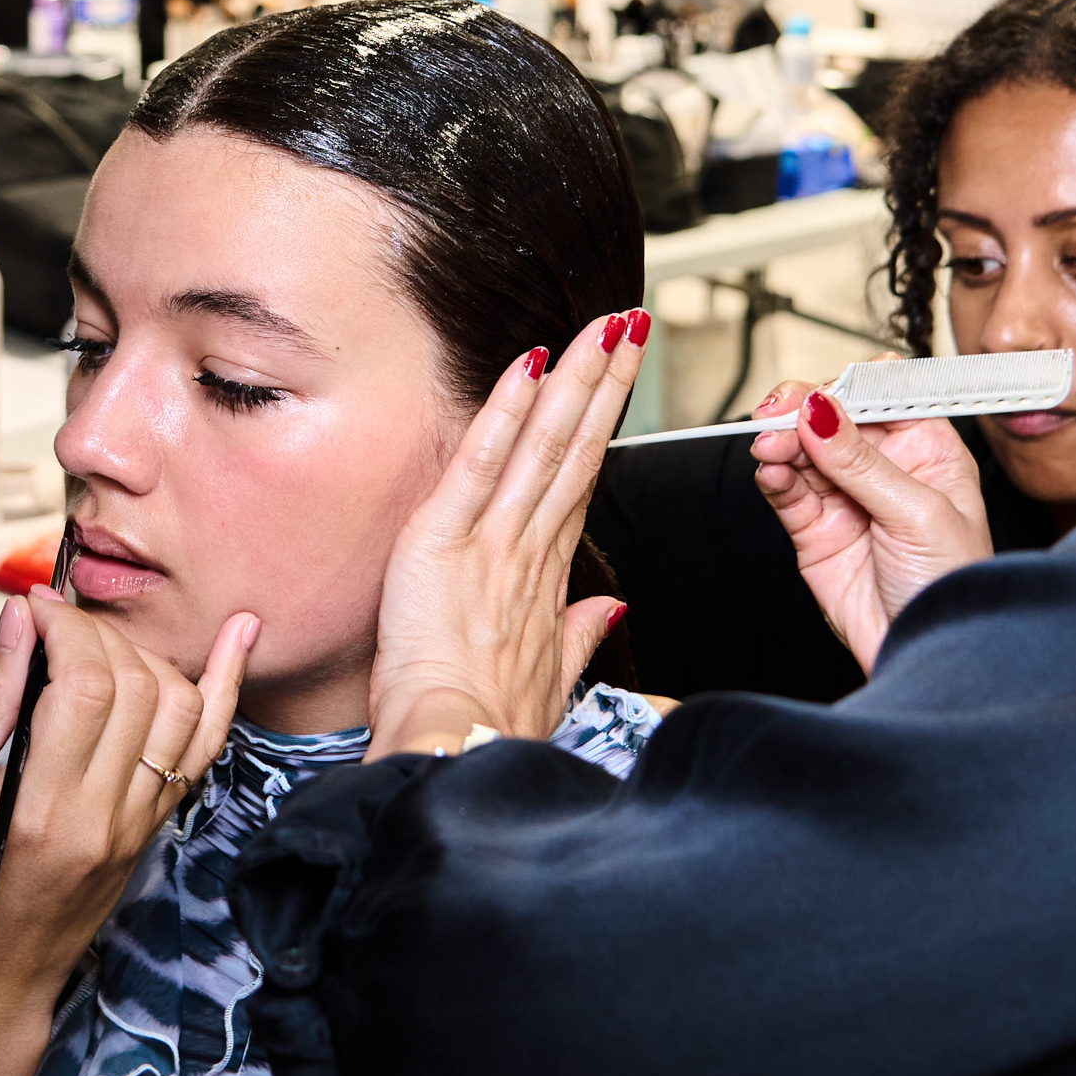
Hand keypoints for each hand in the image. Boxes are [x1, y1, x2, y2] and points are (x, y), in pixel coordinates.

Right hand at [0, 588, 256, 1031]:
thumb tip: (19, 622)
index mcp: (43, 810)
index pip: (82, 683)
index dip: (63, 626)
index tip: (32, 607)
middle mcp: (105, 817)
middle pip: (134, 685)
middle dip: (95, 631)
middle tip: (53, 621)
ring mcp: (140, 823)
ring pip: (179, 705)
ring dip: (143, 652)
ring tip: (94, 640)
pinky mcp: (156, 826)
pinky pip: (205, 745)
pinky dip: (223, 686)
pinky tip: (237, 637)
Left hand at [366, 311, 648, 757]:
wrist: (458, 750)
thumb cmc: (491, 727)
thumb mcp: (548, 680)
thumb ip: (579, 634)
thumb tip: (608, 608)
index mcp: (547, 579)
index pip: (580, 483)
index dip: (603, 425)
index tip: (620, 378)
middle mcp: (530, 550)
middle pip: (577, 449)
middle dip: (605, 382)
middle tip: (628, 325)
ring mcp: (494, 542)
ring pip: (545, 444)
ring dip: (575, 378)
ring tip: (602, 328)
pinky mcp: (447, 542)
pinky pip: (480, 464)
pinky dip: (504, 412)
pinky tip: (529, 365)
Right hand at [751, 378, 991, 672]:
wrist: (925, 654)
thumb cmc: (952, 587)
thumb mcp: (918, 514)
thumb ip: (862, 461)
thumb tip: (821, 410)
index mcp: (928, 449)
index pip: (884, 393)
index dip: (851, 385)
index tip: (825, 392)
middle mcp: (886, 467)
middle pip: (833, 416)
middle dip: (803, 410)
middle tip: (778, 416)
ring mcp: (847, 497)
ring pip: (802, 449)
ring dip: (781, 441)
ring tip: (769, 447)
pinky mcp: (815, 529)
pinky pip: (787, 490)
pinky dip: (773, 476)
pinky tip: (772, 471)